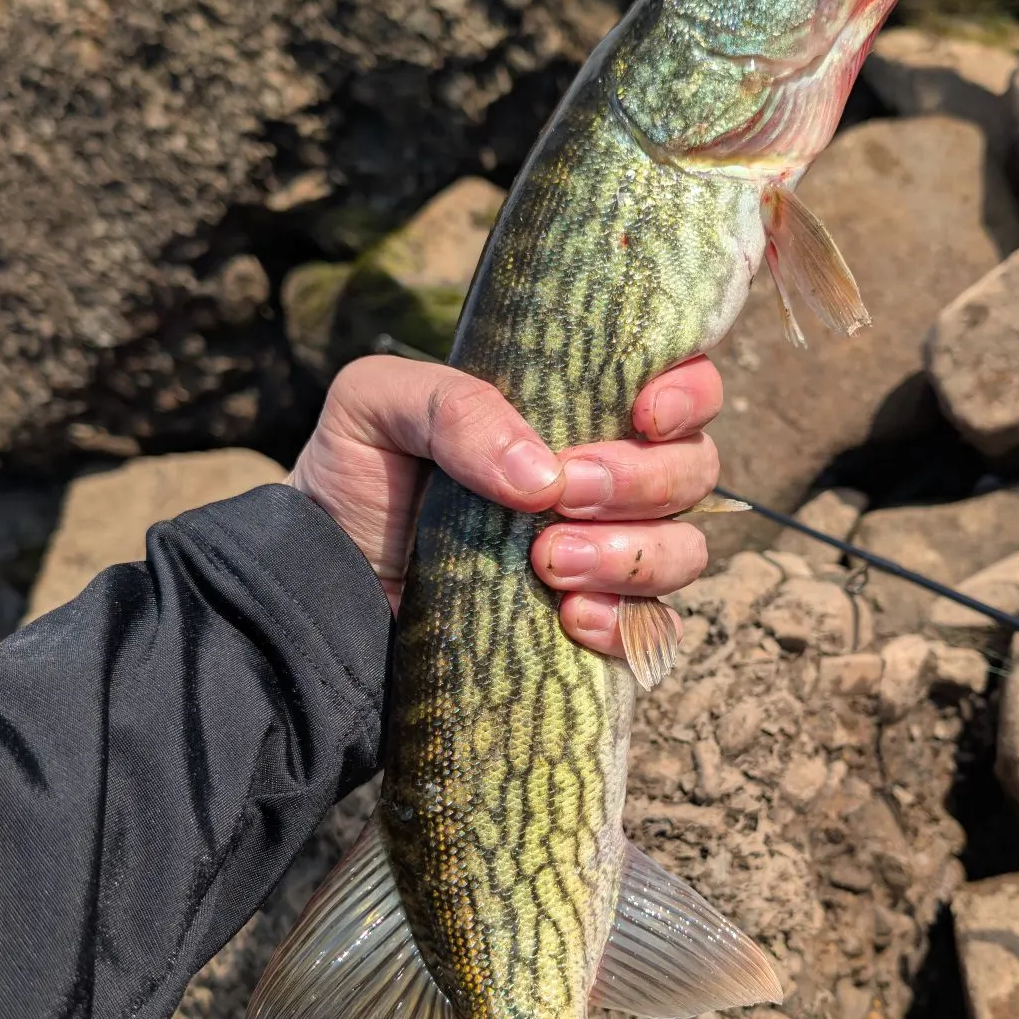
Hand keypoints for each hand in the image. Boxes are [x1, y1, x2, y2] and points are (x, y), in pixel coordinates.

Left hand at [288, 354, 721, 659]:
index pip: (682, 386)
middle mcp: (612, 480)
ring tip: (548, 563)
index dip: (688, 393)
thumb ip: (453, 406)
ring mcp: (610, 558)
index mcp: (580, 409)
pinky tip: (568, 619)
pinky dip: (622, 624)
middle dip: (641, 482)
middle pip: (694, 471)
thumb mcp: (378, 407)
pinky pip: (653, 632)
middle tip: (564, 495)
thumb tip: (542, 477)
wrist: (325, 582)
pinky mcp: (596, 629)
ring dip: (632, 556)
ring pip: (684, 552)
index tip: (644, 411)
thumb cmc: (358, 478)